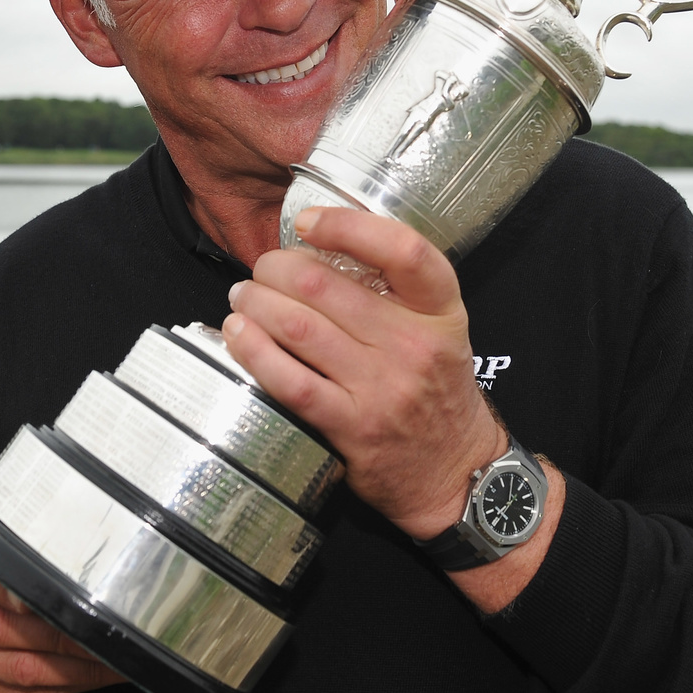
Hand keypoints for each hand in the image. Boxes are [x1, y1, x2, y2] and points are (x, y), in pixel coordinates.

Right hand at [0, 538, 124, 692]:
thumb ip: (19, 543)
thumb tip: (82, 531)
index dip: (18, 586)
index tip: (59, 592)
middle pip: (7, 626)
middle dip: (64, 633)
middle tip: (106, 627)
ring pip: (24, 666)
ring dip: (77, 665)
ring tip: (112, 654)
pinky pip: (31, 691)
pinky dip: (71, 683)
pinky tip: (97, 674)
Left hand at [221, 206, 505, 540]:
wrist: (453, 469)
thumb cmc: (434, 388)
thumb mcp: (438, 327)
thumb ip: (394, 288)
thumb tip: (319, 247)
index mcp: (440, 310)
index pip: (403, 249)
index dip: (347, 225)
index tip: (308, 222)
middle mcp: (414, 345)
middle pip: (326, 285)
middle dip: (276, 268)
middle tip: (261, 270)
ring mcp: (382, 388)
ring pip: (299, 328)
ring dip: (256, 304)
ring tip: (242, 297)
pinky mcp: (352, 426)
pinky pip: (291, 381)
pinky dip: (255, 352)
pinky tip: (239, 335)